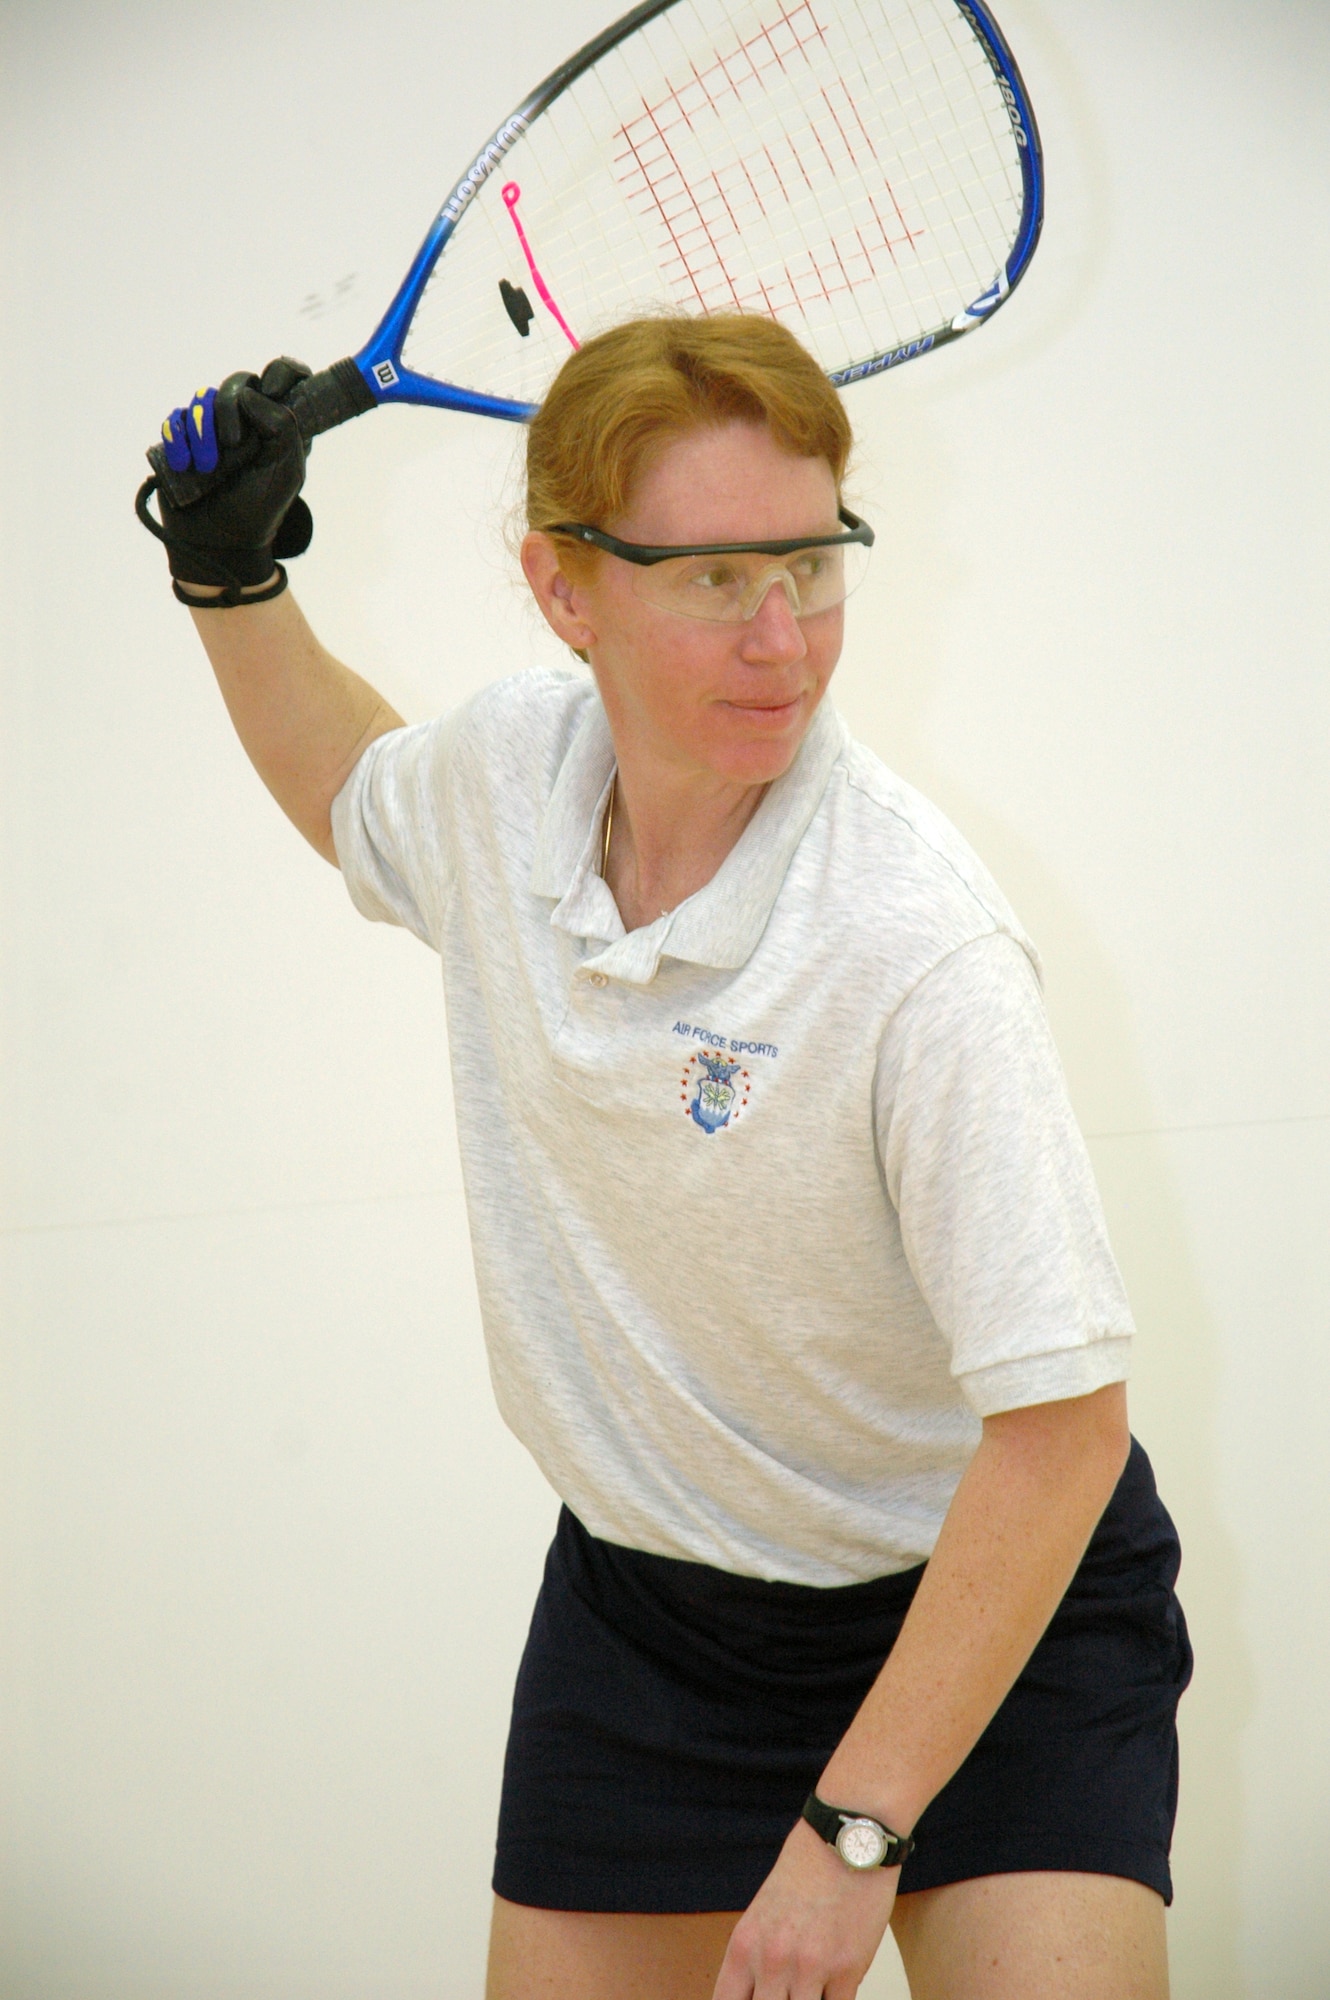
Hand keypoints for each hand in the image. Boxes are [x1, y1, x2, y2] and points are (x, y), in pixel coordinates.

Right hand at [140, 358, 313, 596]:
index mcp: (278, 424)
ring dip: (203, 432)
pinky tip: (185, 464)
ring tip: (208, 468)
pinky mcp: (183, 440)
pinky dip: (178, 440)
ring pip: (202, 398)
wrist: (219, 542)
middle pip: (238, 382)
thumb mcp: (287, 471)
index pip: (285, 376)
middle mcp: (247, 420)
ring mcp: (212, 428)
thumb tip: (251, 394)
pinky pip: (175, 419)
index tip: (273, 388)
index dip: (281, 372)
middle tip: (233, 445)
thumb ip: (283, 426)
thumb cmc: (259, 510)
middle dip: (230, 408)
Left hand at [713, 1818, 897, 1999]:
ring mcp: (810, 1969)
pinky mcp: (847, 1970)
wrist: (847, 1838)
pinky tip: (836, 1982)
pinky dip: (836, 1998)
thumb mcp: (764, 1912)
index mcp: (745, 1945)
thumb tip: (762, 1993)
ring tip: (814, 1986)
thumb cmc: (808, 1866)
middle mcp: (772, 1961)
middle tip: (790, 1991)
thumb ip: (759, 1958)